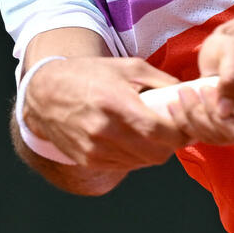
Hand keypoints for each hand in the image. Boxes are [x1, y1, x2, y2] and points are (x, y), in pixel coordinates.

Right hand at [21, 56, 188, 169]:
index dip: (179, 132)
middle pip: (155, 153)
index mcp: (115, 103)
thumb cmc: (88, 75)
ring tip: (154, 133)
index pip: (158, 130)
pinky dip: (136, 156)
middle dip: (172, 145)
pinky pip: (125, 165)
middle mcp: (103, 131)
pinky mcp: (88, 160)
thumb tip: (187, 93)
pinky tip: (134, 139)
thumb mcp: (128, 67)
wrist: (46, 94)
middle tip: (175, 131)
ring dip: (155, 151)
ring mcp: (94, 149)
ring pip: (142, 162)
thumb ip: (161, 81)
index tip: (187, 126)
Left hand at [158, 27, 233, 146]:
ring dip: (200, 118)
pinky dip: (189, 123)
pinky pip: (209, 137)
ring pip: (224, 137)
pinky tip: (177, 106)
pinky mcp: (227, 131)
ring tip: (184, 92)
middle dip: (219, 116)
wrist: (223, 53)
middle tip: (202, 89)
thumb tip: (225, 110)